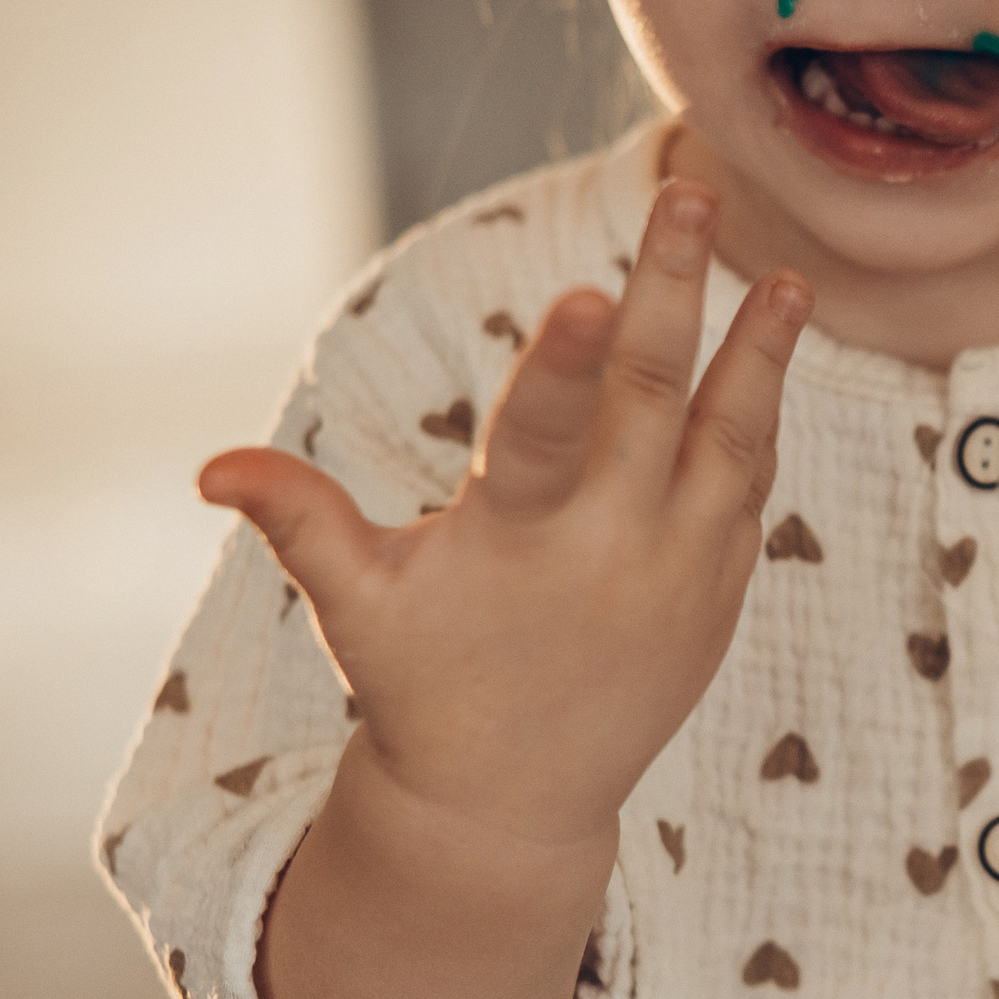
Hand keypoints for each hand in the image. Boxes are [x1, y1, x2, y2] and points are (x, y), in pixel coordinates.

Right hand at [200, 181, 810, 849]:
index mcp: (517, 541)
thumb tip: (207, 469)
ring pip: (735, 440)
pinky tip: (774, 352)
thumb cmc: (424, 685)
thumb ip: (300, 521)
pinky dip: (764, 421)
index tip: (589, 288)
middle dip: (674, 292)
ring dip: (764, 353)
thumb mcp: (358, 606)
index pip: (538, 436)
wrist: (516, 805)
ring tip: (790, 278)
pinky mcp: (720, 593)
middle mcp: (612, 548)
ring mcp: (681, 570)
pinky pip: (750, 488)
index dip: (561, 363)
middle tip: (695, 193)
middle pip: (654, 401)